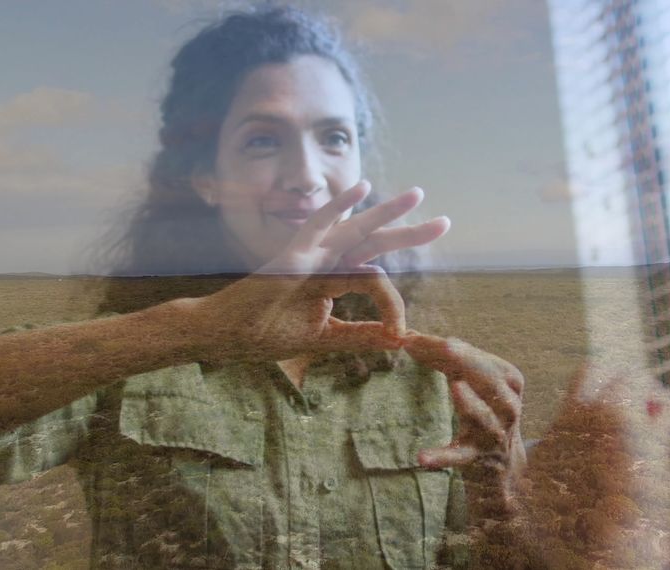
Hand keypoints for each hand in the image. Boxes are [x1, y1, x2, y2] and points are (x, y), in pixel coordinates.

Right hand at [187, 181, 447, 362]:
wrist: (224, 334)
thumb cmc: (265, 332)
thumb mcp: (324, 338)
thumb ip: (359, 335)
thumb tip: (399, 339)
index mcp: (333, 279)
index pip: (375, 282)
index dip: (393, 306)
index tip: (402, 334)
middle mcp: (325, 261)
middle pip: (374, 243)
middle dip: (409, 233)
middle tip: (445, 222)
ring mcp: (308, 255)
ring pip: (355, 230)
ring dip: (386, 212)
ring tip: (416, 194)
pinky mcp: (290, 256)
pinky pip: (316, 226)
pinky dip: (337, 207)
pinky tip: (359, 188)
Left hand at [402, 333, 525, 487]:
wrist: (504, 460)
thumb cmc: (485, 407)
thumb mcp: (476, 381)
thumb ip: (449, 360)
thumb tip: (410, 336)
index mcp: (511, 382)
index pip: (482, 359)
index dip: (454, 347)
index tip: (420, 337)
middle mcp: (508, 406)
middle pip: (488, 380)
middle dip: (464, 361)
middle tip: (445, 346)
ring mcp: (493, 433)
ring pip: (483, 416)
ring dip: (471, 402)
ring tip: (456, 386)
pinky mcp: (475, 457)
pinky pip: (458, 456)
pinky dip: (442, 457)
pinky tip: (422, 457)